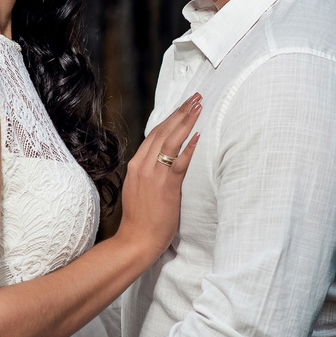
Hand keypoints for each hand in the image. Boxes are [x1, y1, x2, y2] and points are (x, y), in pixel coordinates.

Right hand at [118, 93, 200, 256]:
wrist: (136, 240)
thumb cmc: (141, 218)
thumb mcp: (140, 188)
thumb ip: (149, 171)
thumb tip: (162, 160)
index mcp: (136, 164)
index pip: (154, 134)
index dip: (170, 117)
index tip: (183, 105)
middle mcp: (142, 165)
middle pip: (162, 131)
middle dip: (180, 112)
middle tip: (195, 97)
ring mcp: (153, 175)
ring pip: (170, 141)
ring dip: (186, 122)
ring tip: (198, 107)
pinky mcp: (166, 187)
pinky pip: (179, 163)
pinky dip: (188, 148)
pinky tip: (198, 136)